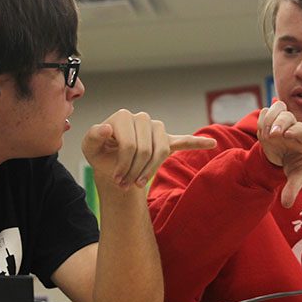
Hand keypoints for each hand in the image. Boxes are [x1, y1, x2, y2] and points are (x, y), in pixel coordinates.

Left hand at [81, 109, 215, 188]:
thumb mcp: (90, 148)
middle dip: (135, 171)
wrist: (112, 161)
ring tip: (137, 183)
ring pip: (161, 152)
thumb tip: (108, 129)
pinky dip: (197, 142)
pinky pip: (184, 140)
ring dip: (150, 171)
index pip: (130, 144)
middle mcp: (142, 118)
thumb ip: (92, 137)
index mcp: (123, 116)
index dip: (123, 165)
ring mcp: (156, 129)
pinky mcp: (166, 140)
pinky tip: (211, 143)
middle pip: (146, 150)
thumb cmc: (100, 154)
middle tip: (124, 185)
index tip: (116, 179)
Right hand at [257, 101, 301, 207]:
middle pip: (290, 117)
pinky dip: (263, 119)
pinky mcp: (273, 120)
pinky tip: (261, 131)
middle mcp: (297, 128)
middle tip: (272, 134)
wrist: (285, 159)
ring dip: (270, 117)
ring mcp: (285, 123)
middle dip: (281, 123)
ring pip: (279, 109)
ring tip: (265, 132)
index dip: (296, 131)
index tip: (286, 136)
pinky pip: (267, 112)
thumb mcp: (296, 178)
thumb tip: (286, 204)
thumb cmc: (295, 168)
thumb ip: (292, 189)